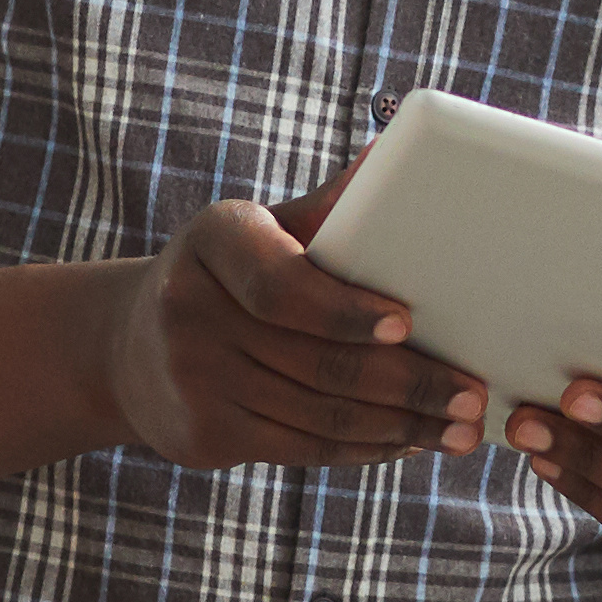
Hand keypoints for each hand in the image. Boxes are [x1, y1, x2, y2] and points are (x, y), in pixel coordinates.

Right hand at [98, 171, 487, 475]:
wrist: (127, 347)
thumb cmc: (227, 274)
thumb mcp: (261, 230)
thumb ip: (328, 209)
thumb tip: (396, 152)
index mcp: (213, 240)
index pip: (282, 286)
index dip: (346, 311)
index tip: (406, 323)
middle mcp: (190, 311)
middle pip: (318, 362)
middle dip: (409, 384)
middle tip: (473, 397)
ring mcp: (192, 380)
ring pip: (319, 414)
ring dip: (401, 427)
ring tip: (460, 430)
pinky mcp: (201, 436)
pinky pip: (302, 449)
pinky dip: (365, 449)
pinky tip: (409, 442)